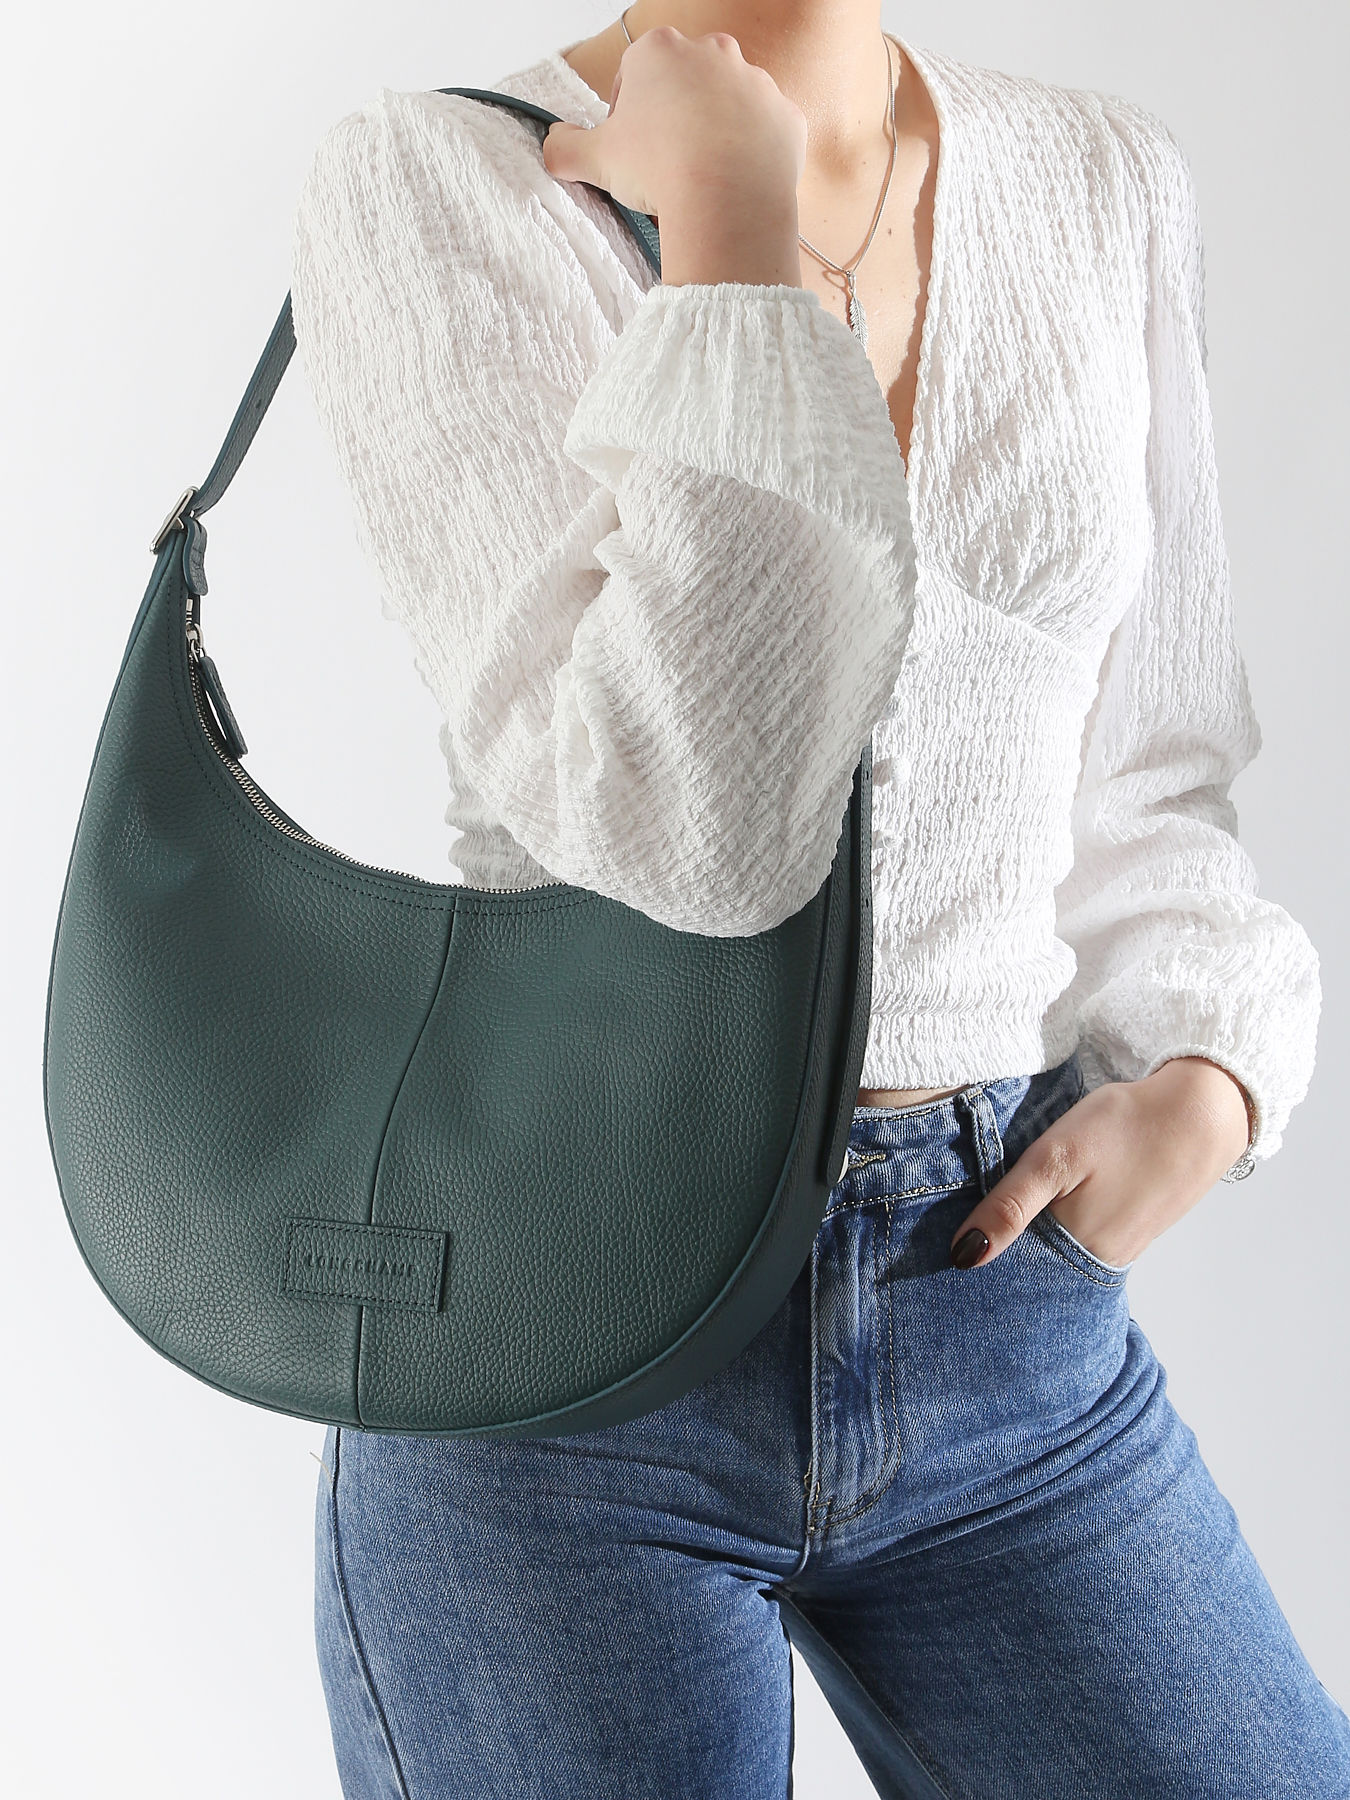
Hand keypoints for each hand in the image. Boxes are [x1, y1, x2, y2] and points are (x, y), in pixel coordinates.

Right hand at [542, 27, 806, 285]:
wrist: (727, 202)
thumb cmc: (659, 170)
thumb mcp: (593, 160)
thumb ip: (564, 147)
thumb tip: (554, 143)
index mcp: (661, 50)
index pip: (635, 74)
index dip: (627, 114)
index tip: (629, 148)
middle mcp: (713, 52)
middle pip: (685, 83)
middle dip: (674, 116)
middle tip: (664, 163)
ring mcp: (756, 81)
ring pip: (728, 106)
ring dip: (715, 133)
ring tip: (702, 177)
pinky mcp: (786, 116)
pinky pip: (765, 133)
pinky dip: (752, 154)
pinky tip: (736, 183)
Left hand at [948, 1057, 1253, 1270]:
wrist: (1204, 1110)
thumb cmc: (1127, 1126)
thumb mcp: (1056, 1157)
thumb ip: (1010, 1206)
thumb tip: (964, 1258)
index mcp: (1076, 1249)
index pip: (1010, 1274)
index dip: (977, 1260)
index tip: (940, 1254)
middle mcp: (1098, 1261)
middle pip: (1033, 1270)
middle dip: (999, 1258)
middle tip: (959, 1237)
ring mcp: (1120, 1248)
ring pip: (1056, 1255)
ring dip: (1027, 1244)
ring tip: (993, 1225)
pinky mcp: (1132, 1229)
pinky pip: (1081, 1242)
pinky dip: (1056, 1231)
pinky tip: (1044, 1212)